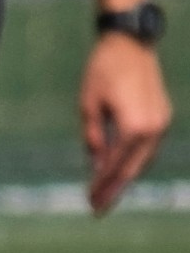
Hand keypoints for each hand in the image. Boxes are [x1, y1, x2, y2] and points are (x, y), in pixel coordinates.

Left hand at [81, 32, 171, 213]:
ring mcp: (162, 121)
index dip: (101, 186)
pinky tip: (120, 172)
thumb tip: (97, 166)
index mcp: (134, 127)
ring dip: (125, 178)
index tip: (89, 202)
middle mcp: (153, 127)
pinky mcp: (163, 116)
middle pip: (132, 168)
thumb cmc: (103, 71)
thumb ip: (94, 139)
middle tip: (97, 209)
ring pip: (142, 160)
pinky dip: (134, 162)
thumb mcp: (88, 107)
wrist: (130, 43)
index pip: (114, 166)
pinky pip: (147, 147)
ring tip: (106, 195)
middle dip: (114, 190)